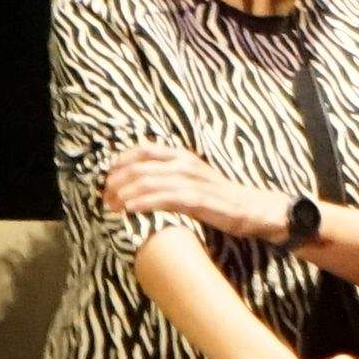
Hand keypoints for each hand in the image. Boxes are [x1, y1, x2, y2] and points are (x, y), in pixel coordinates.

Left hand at [104, 144, 294, 242]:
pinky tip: (131, 209)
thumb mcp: (192, 179)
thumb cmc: (220, 197)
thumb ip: (168, 176)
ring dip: (124, 195)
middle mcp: (185, 165)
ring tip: (112, 206)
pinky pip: (164, 199)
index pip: (144, 150)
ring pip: (148, 182)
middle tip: (105, 198)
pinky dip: (144, 203)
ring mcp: (192, 182)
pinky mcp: (197, 200)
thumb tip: (137, 183)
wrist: (252, 208)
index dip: (121, 161)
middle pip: (140, 168)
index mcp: (183, 156)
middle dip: (116, 183)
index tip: (107, 177)